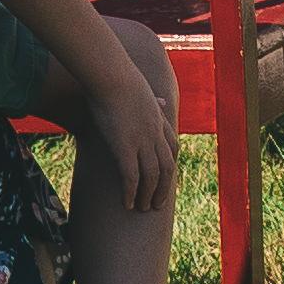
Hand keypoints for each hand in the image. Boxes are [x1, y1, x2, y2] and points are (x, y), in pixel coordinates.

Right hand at [80, 9, 179, 214]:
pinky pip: (132, 176)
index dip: (170, 166)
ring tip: (142, 209)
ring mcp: (142, 140)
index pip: (172, 148)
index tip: (166, 180)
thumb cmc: (120, 78)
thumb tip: (162, 100)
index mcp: (159, 120)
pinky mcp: (124, 146)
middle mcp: (155, 133)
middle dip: (164, 188)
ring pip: (152, 176)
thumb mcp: (143, 89)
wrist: (111, 74)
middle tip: (157, 206)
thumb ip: (153, 100)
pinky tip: (127, 204)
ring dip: (149, 195)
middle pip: (167, 167)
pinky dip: (132, 193)